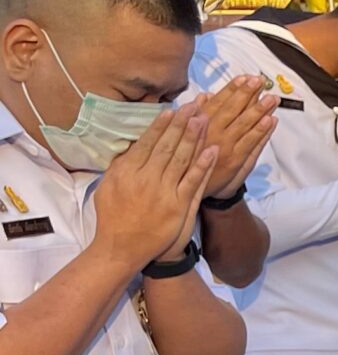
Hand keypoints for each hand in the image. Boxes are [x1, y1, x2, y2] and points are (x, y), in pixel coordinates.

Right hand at [92, 107, 214, 271]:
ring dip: (194, 138)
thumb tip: (131, 145)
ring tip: (205, 119)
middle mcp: (145, 178)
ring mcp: (164, 192)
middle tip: (195, 106)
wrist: (123, 248)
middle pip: (167, 146)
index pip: (148, 142)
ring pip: (182, 159)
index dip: (162, 125)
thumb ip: (120, 165)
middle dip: (182, 124)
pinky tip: (213, 149)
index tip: (172, 109)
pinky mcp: (179, 206)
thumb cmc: (114, 217)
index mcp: (127, 171)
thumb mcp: (108, 186)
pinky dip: (204, 165)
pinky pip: (194, 181)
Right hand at [189, 74, 276, 197]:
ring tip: (272, 98)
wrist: (193, 186)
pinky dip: (262, 132)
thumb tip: (206, 94)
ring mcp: (226, 146)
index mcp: (200, 124)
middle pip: (234, 110)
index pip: (219, 102)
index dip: (233, 89)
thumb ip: (198, 113)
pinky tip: (271, 120)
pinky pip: (252, 143)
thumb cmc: (190, 156)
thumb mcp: (186, 132)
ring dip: (260, 110)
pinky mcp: (236, 160)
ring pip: (245, 125)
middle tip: (260, 81)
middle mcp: (213, 133)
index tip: (244, 77)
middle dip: (248, 94)